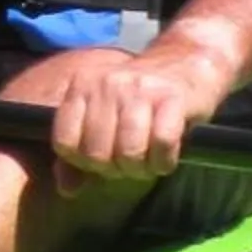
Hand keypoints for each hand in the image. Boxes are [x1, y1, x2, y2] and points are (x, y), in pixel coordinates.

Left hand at [39, 36, 235, 195]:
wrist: (187, 63)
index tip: (102, 158)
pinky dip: (165, 160)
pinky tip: (166, 154)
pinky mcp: (173, 97)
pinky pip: (162, 144)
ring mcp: (139, 88)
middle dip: (115, 168)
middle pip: (97, 153)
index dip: (82, 162)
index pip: (64, 141)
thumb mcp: (103, 119)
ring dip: (141, 168)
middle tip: (130, 160)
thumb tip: (66, 188)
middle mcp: (107, 84)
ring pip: (129, 151)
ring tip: (148, 160)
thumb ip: (78, 153)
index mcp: (81, 86)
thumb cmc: (139, 99)